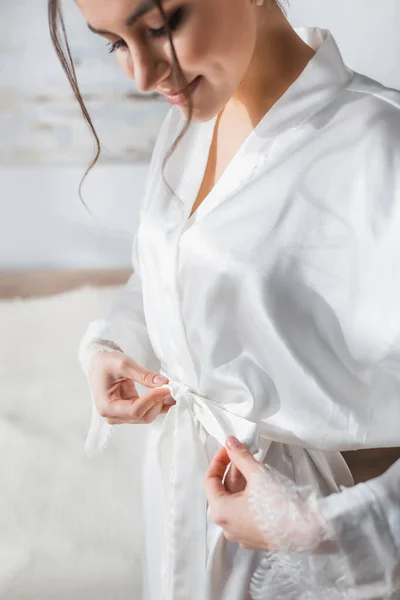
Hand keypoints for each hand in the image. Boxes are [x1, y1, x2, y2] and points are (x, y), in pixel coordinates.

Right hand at [88, 349, 175, 424]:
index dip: (153, 399)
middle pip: (142, 416)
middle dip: (158, 403)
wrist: (98, 363)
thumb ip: (144, 375)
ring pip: (146, 416)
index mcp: (107, 406)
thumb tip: (164, 383)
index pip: (135, 410)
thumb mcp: (124, 364)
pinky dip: (157, 404)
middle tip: (170, 387)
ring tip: (170, 391)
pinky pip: (146, 411)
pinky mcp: (128, 411)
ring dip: (159, 405)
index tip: (165, 388)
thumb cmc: (106, 363)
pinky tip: (167, 396)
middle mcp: (113, 415)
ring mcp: (121, 415)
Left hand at [205, 436, 327, 551]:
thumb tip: (230, 443)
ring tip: (255, 465)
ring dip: (243, 481)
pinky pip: (247, 512)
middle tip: (245, 452)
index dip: (219, 460)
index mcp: (221, 512)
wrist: (308, 532)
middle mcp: (227, 527)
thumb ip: (240, 456)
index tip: (229, 447)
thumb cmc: (279, 506)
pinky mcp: (257, 537)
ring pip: (236, 501)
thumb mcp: (257, 474)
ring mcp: (242, 535)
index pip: (210, 480)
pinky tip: (262, 484)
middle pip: (224, 491)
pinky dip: (250, 495)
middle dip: (234, 469)